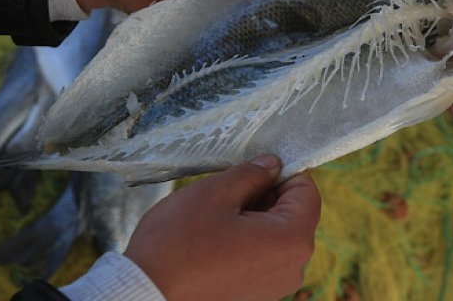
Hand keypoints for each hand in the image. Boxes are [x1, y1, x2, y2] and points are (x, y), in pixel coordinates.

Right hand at [124, 155, 320, 300]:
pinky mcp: (257, 296)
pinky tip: (215, 240)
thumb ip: (251, 174)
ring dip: (254, 218)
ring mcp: (275, 286)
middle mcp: (293, 267)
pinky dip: (246, 242)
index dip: (283, 171)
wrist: (145, 296)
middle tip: (228, 191)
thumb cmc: (177, 245)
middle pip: (294, 214)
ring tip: (216, 218)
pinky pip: (263, 257)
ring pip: (276, 235)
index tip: (254, 167)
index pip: (307, 191)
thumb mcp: (215, 194)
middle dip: (266, 196)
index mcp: (292, 239)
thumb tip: (272, 165)